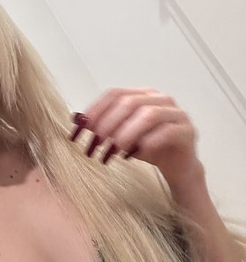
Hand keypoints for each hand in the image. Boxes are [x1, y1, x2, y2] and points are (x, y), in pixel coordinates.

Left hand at [70, 88, 202, 187]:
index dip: (95, 110)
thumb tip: (75, 119)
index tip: (80, 130)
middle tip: (94, 144)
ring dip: (126, 133)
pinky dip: (147, 142)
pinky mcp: (187, 131)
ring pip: (148, 115)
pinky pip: (167, 131)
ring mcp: (176, 113)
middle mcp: (159, 99)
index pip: (114, 94)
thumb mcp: (119, 136)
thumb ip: (101, 125)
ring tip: (112, 151)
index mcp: (141, 94)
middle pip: (129, 103)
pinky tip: (133, 154)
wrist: (176, 167)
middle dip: (107, 124)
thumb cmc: (146, 148)